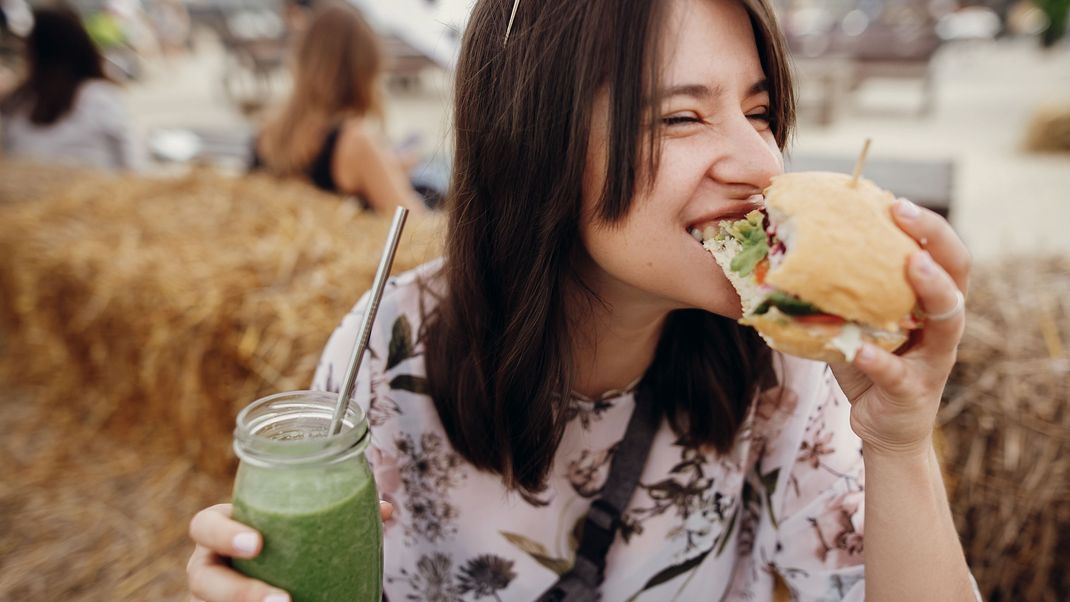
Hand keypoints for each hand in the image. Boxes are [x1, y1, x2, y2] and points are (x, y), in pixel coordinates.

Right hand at [187, 502, 393, 601]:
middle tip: (282, 601)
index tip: (258, 544)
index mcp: (225, 529)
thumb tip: (386, 511)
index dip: (225, 534)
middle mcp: (211, 564)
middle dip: (237, 592)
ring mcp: (213, 595)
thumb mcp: (300, 527)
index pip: (205, 526)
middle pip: (203, 578)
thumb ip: (335, 516)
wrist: (280, 575)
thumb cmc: (285, 541)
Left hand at [830, 199, 969, 456]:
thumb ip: (839, 289)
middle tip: (904, 213)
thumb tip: (786, 248)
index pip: (942, 253)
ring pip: (948, 321)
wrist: (883, 427)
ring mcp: (933, 359)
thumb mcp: (855, 320)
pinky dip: (878, 360)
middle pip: (957, 274)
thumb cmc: (869, 363)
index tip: (894, 201)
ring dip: (932, 289)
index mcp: (930, 302)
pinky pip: (898, 373)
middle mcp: (943, 325)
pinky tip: (857, 350)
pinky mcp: (913, 391)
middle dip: (935, 240)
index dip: (927, 225)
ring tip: (912, 265)